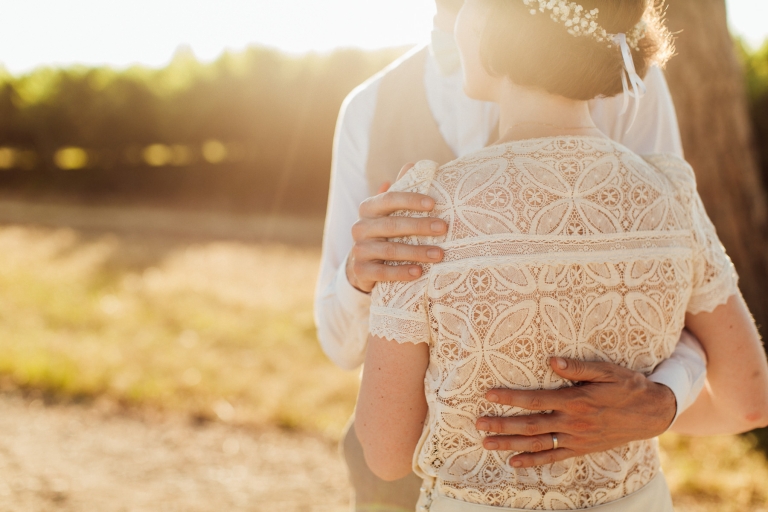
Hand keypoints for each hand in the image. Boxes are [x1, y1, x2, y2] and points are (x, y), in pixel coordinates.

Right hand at [346, 164, 447, 292]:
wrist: (363, 265)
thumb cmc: (386, 233)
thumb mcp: (391, 212)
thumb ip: (401, 190)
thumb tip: (413, 164)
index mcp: (368, 208)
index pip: (389, 199)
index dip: (410, 200)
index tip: (433, 204)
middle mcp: (360, 227)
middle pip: (392, 225)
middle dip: (419, 226)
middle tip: (444, 228)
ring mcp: (358, 250)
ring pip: (389, 250)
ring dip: (416, 252)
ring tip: (439, 254)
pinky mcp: (360, 271)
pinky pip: (382, 273)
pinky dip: (401, 272)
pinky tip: (419, 272)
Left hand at [475, 357, 676, 467]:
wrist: (653, 413)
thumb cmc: (628, 386)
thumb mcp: (607, 371)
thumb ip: (578, 367)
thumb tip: (551, 359)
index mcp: (576, 400)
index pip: (535, 400)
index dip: (510, 398)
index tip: (488, 396)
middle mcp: (573, 422)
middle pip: (530, 425)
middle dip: (502, 424)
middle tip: (478, 423)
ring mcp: (577, 438)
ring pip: (538, 443)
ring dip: (510, 444)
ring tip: (486, 443)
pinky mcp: (582, 448)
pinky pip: (554, 458)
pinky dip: (533, 461)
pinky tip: (514, 462)